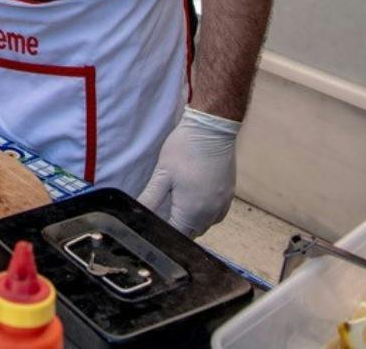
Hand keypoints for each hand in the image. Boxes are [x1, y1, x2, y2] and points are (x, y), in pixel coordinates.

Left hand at [136, 107, 239, 237]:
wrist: (212, 130)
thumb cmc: (185, 149)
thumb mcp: (162, 174)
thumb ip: (150, 199)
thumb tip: (137, 213)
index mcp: (192, 211)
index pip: (176, 235)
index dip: (163, 232)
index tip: (154, 224)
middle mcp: (210, 214)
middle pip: (190, 233)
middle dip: (176, 228)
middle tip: (162, 215)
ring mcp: (222, 205)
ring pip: (204, 226)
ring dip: (191, 223)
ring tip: (176, 209)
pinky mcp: (228, 196)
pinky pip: (215, 216)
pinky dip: (205, 215)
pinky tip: (195, 203)